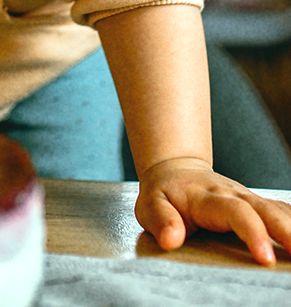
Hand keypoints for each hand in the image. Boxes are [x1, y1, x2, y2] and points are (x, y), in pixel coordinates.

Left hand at [136, 157, 290, 264]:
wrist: (174, 171)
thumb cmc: (164, 193)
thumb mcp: (151, 203)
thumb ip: (161, 220)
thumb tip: (171, 239)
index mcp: (207, 197)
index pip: (235, 212)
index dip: (252, 232)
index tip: (265, 257)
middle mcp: (233, 194)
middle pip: (266, 210)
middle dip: (287, 232)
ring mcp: (248, 198)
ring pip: (279, 210)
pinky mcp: (258, 205)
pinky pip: (283, 211)